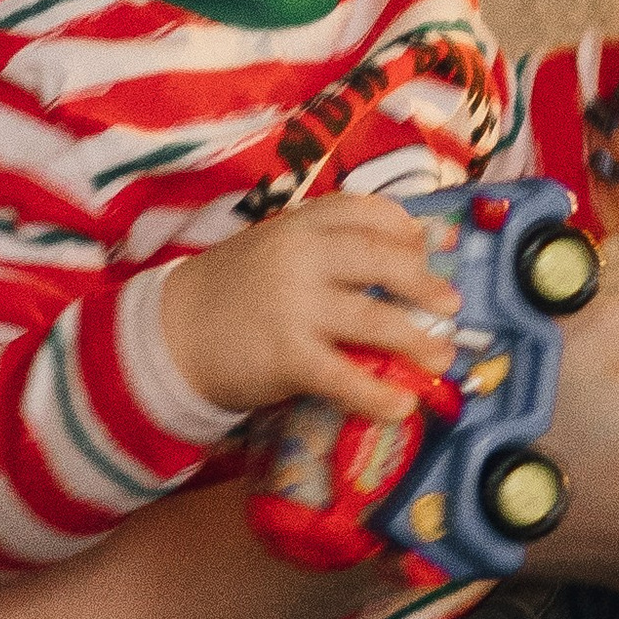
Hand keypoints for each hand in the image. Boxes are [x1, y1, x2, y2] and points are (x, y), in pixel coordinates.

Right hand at [158, 198, 460, 421]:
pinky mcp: (288, 356)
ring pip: (377, 321)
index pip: (370, 213)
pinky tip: (400, 406)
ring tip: (441, 359)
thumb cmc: (230, 291)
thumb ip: (323, 249)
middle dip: (425, 285)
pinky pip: (346, 376)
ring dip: (417, 342)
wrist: (168, 334)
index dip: (406, 232)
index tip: (424, 251)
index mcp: (302, 222)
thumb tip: (401, 265)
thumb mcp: (273, 248)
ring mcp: (297, 305)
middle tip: (450, 307)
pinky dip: (378, 394)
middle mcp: (303, 256)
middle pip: (385, 262)